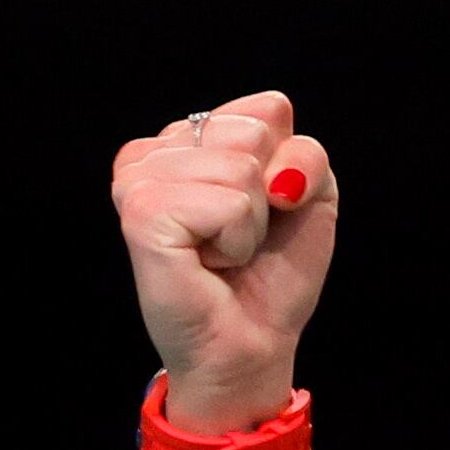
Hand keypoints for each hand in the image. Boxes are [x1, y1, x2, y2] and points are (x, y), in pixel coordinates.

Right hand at [112, 90, 335, 427]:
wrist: (253, 341)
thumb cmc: (272, 272)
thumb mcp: (311, 197)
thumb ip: (307, 156)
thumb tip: (276, 174)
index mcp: (188, 139)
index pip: (268, 109)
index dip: (288, 162)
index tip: (267, 208)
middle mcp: (155, 151)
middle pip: (254, 132)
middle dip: (269, 194)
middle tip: (239, 236)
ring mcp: (139, 179)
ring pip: (240, 168)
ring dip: (251, 224)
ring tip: (222, 252)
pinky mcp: (142, 213)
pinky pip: (228, 204)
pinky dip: (236, 241)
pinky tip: (208, 263)